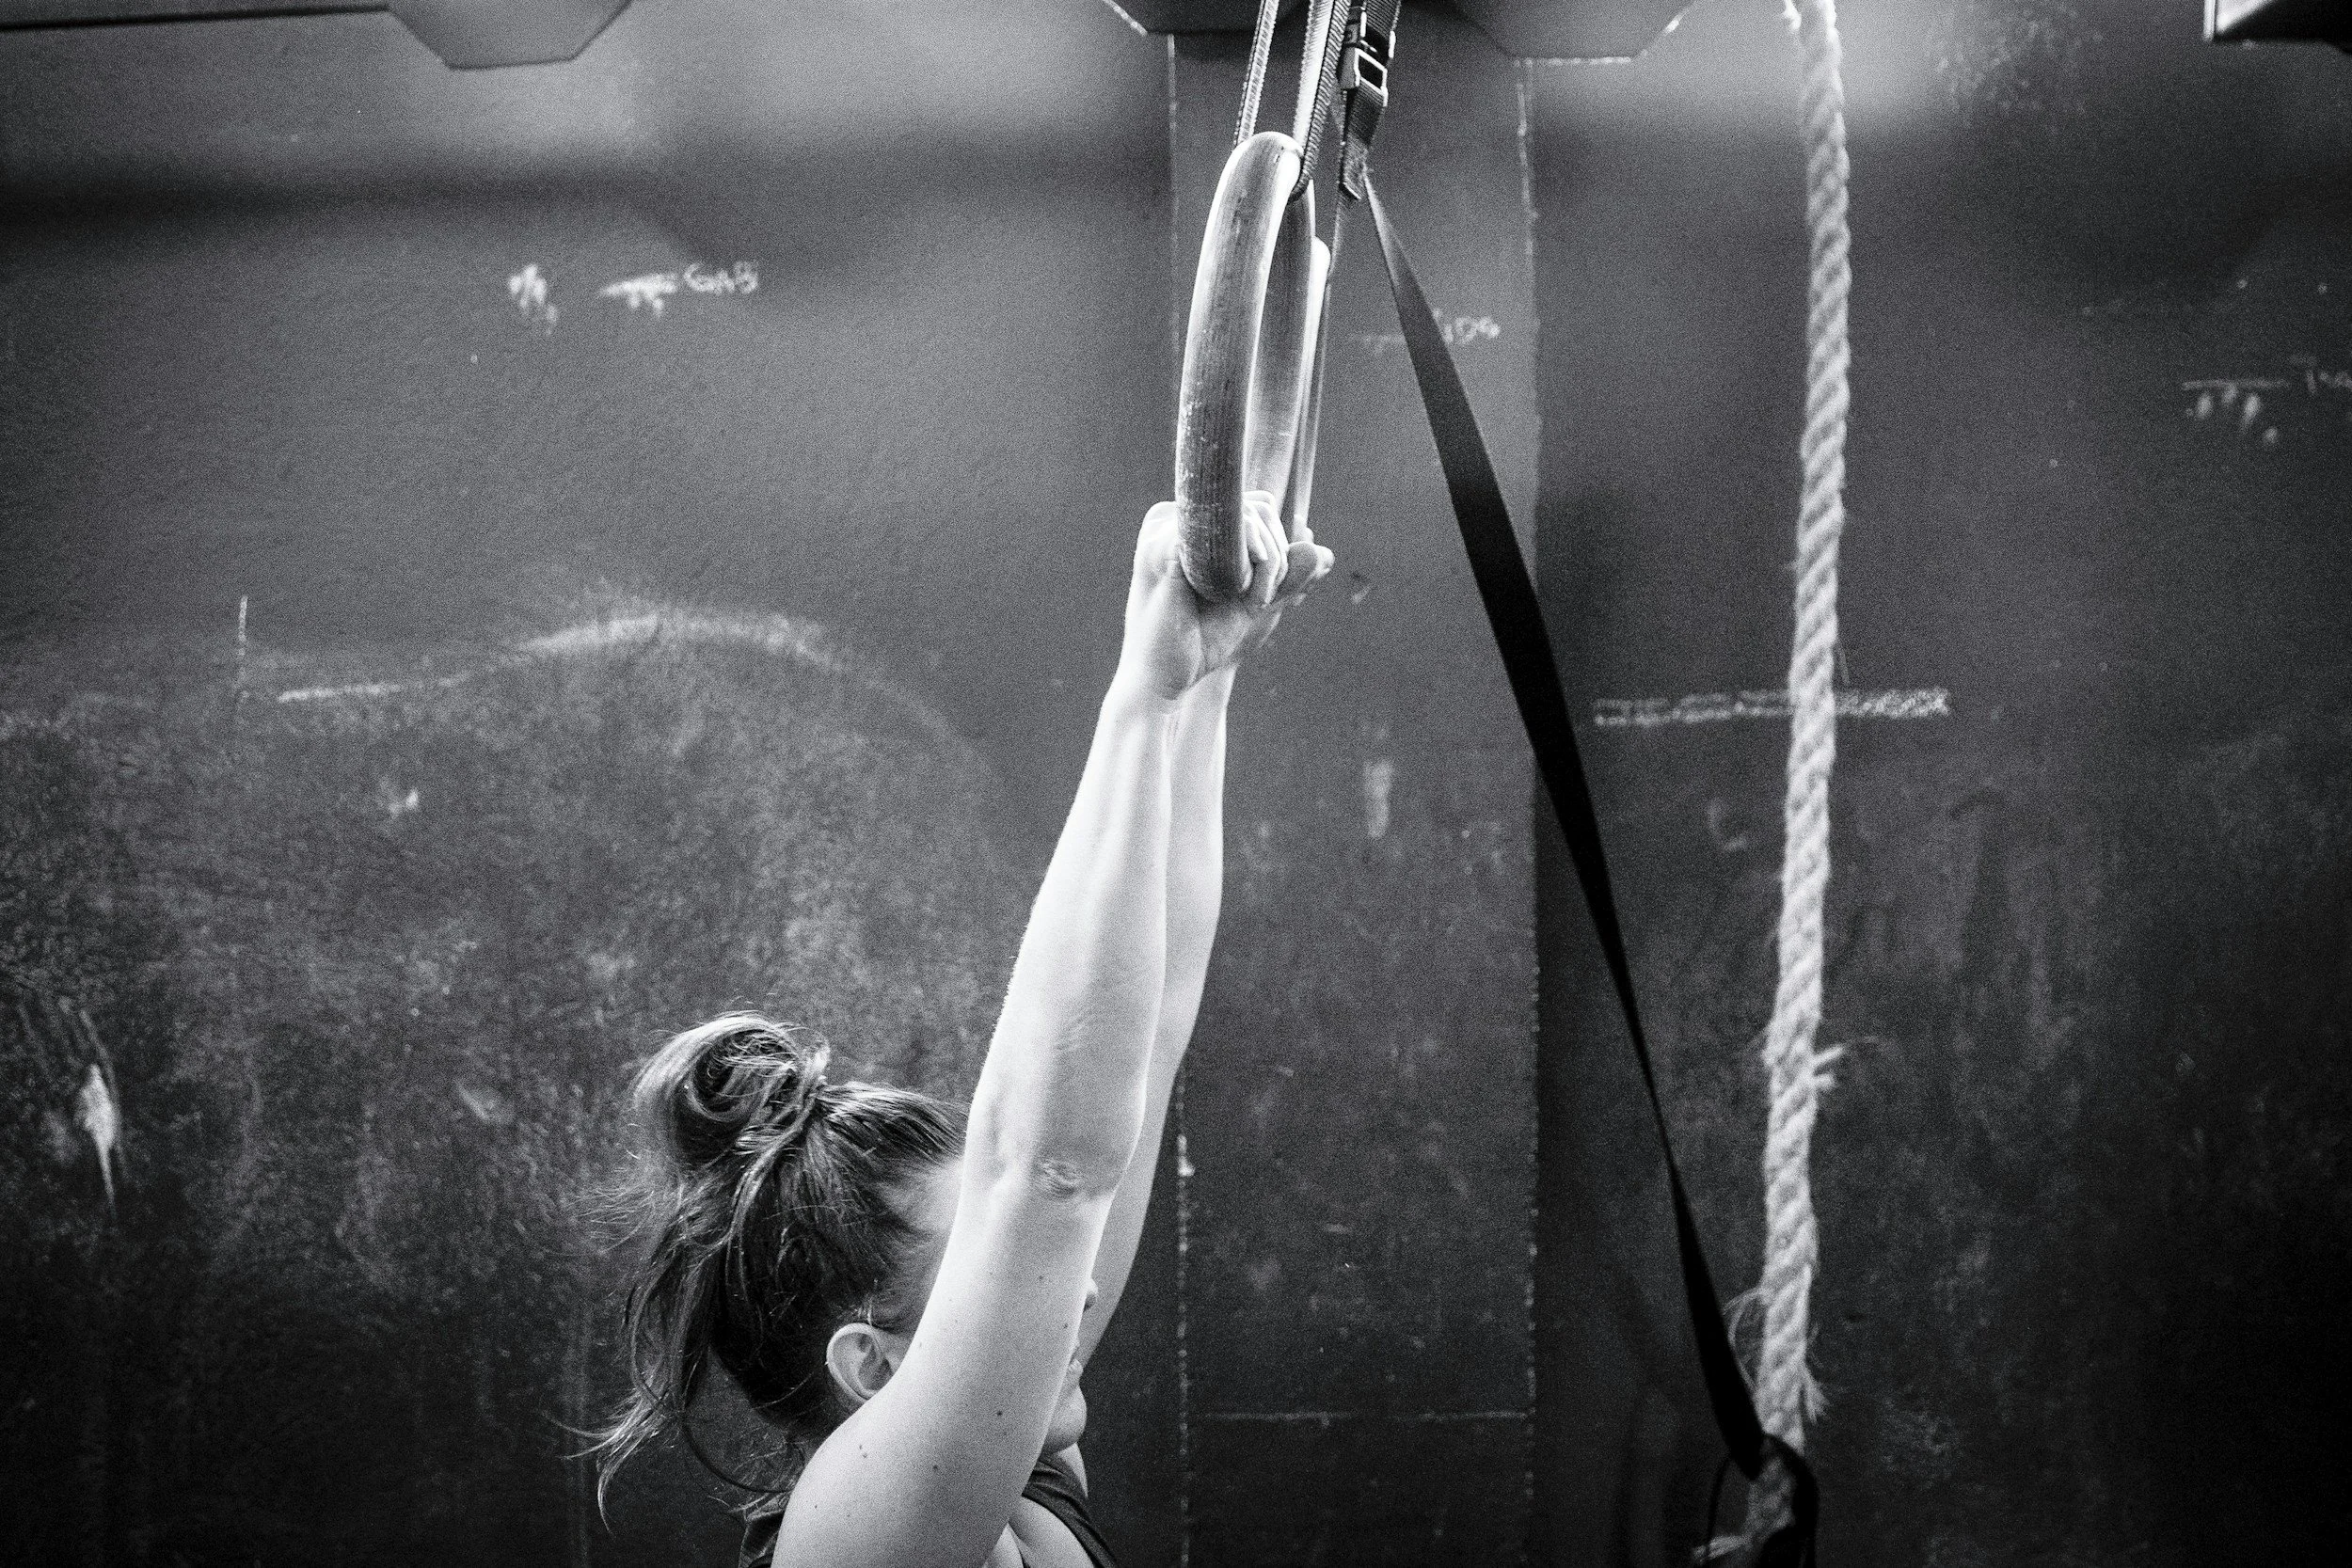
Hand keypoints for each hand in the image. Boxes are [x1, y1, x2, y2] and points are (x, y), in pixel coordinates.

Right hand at [1116, 492, 1334, 701]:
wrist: (1164, 677)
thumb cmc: (1199, 640)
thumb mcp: (1252, 602)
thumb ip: (1284, 575)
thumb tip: (1325, 552)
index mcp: (1191, 528)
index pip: (1258, 507)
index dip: (1276, 543)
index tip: (1269, 586)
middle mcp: (1175, 519)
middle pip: (1258, 506)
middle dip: (1276, 552)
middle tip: (1261, 596)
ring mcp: (1166, 528)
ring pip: (1248, 517)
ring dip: (1266, 560)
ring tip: (1250, 597)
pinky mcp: (1162, 547)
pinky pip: (1228, 536)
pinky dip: (1251, 565)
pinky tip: (1242, 593)